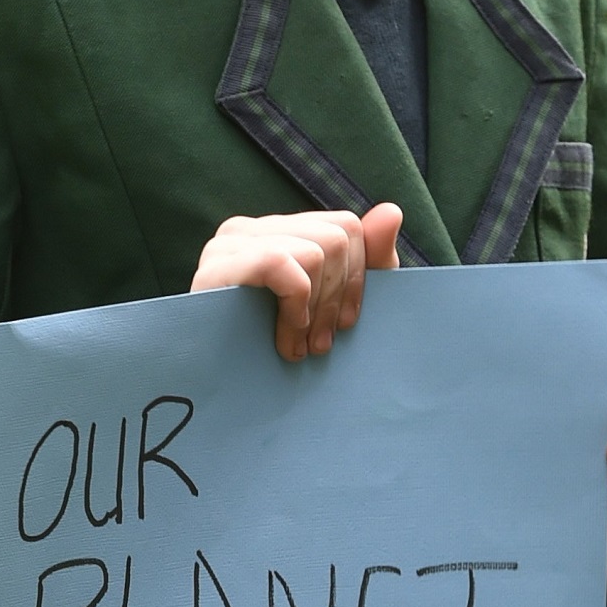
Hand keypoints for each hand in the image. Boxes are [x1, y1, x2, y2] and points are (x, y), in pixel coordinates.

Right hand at [190, 204, 402, 360]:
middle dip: (338, 299)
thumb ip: (368, 261)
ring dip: (315, 312)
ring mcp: (227, 244)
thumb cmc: (279, 349)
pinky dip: (294, 303)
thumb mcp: (336, 306)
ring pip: (315, 252)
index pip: (344, 226)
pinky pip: (279, 263)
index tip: (346, 325)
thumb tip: (391, 211)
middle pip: (336, 238)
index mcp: (274, 232)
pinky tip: (285, 336)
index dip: (357, 279)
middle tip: (321, 345)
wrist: (222, 395)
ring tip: (300, 348)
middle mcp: (248, 229)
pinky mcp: (215, 268)